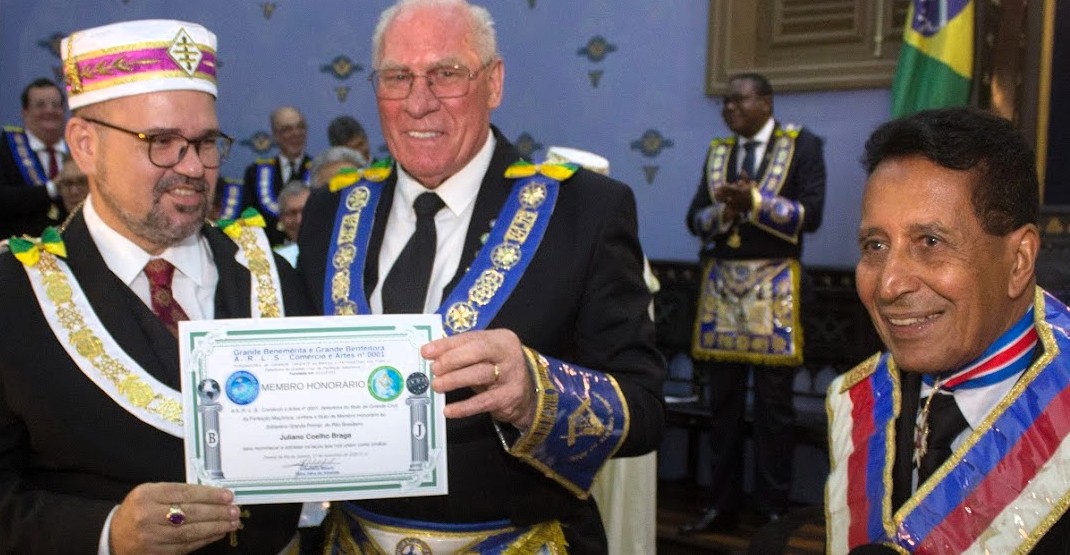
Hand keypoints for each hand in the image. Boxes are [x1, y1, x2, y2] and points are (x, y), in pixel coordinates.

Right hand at [110, 483, 239, 554]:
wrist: (114, 535)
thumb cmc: (139, 509)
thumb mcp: (150, 492)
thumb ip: (177, 492)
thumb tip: (212, 494)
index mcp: (147, 495)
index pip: (184, 493)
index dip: (209, 495)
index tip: (227, 495)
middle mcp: (147, 516)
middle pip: (189, 513)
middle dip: (216, 512)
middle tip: (234, 510)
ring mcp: (151, 537)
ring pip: (190, 532)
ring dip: (215, 527)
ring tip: (232, 522)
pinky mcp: (156, 553)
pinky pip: (186, 547)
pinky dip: (205, 540)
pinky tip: (218, 533)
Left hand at [422, 329, 536, 428]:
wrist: (527, 395)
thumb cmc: (498, 370)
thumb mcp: (484, 357)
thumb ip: (462, 352)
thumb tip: (431, 354)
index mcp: (500, 338)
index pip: (470, 338)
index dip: (446, 345)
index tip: (426, 352)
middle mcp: (508, 354)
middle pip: (477, 352)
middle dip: (452, 360)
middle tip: (434, 370)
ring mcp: (511, 375)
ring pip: (479, 374)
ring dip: (454, 380)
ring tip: (436, 386)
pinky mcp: (509, 397)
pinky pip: (483, 402)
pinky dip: (464, 407)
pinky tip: (449, 410)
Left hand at [715, 180, 755, 212]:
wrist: (756, 205)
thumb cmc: (753, 193)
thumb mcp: (750, 184)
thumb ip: (745, 177)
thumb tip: (742, 170)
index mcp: (739, 191)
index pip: (729, 188)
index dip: (722, 187)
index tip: (718, 186)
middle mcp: (736, 197)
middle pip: (726, 194)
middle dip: (719, 192)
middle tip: (715, 190)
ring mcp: (736, 204)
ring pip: (725, 201)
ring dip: (719, 198)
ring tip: (715, 195)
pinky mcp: (736, 209)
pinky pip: (728, 206)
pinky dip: (724, 203)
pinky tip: (720, 201)